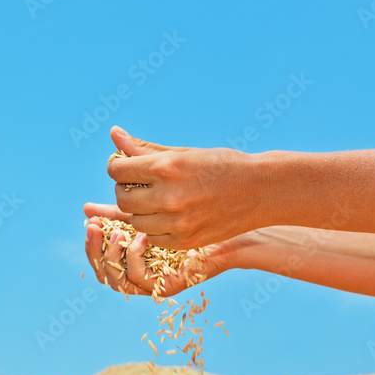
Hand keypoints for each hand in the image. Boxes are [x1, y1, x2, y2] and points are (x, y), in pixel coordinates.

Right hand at [83, 203, 232, 297]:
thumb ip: (121, 205)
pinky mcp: (167, 286)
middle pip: (102, 272)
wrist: (229, 220)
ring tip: (116, 231)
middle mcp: (140, 272)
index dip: (91, 241)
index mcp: (132, 255)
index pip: (99, 257)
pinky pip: (138, 279)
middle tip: (93, 226)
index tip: (90, 218)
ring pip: (116, 281)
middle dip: (93, 249)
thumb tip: (87, 204)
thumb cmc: (195, 209)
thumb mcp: (150, 205)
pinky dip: (134, 258)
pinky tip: (141, 237)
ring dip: (111, 256)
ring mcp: (153, 283)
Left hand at [105, 126, 261, 248]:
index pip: (117, 170)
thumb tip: (114, 134)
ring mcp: (177, 222)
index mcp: (166, 168)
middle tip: (140, 186)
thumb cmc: (221, 165)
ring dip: (139, 212)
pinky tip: (168, 217)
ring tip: (156, 202)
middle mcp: (168, 196)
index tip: (127, 168)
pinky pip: (152, 238)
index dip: (118, 168)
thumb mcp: (183, 153)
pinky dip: (155, 229)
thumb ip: (145, 148)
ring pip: (135, 221)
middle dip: (126, 190)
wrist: (260, 190)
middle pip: (123, 198)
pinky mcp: (185, 241)